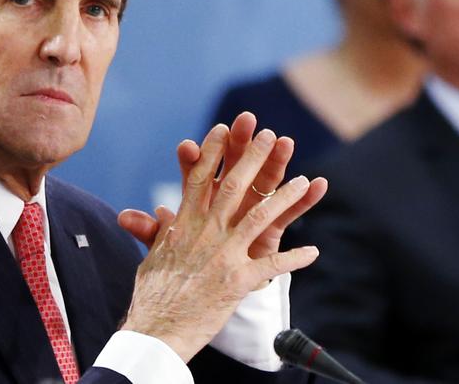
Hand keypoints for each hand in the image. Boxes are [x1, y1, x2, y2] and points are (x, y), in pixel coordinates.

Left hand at [119, 112, 325, 256]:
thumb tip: (123, 217)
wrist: (213, 283)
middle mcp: (231, 195)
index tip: (187, 147)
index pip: (197, 172)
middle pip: (236, 165)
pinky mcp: (273, 226)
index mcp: (203, 197)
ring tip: (284, 141)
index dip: (194, 159)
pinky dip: (307, 199)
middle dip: (240, 144)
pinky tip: (319, 185)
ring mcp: (254, 207)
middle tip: (245, 121)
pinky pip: (293, 210)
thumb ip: (151, 230)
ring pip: (267, 179)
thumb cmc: (191, 259)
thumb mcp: (169, 247)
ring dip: (277, 160)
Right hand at [119, 121, 324, 361]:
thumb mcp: (153, 257)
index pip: (200, 178)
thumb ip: (155, 232)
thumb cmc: (153, 295)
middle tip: (270, 135)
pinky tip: (313, 251)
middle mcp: (206, 232)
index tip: (223, 128)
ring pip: (260, 216)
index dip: (213, 151)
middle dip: (253, 157)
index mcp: (185, 223)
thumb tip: (145, 216)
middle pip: (234, 186)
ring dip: (285, 197)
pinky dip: (295, 259)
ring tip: (306, 181)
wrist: (157, 330)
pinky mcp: (238, 279)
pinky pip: (272, 265)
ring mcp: (224, 254)